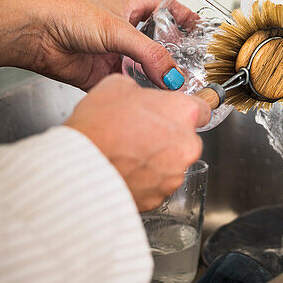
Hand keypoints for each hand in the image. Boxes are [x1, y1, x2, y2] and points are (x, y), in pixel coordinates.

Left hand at [0, 0, 184, 90]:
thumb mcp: (117, 30)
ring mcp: (114, 53)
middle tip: (194, 69)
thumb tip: (172, 75)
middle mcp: (124, 30)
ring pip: (143, 68)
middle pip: (157, 44)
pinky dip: (138, 94)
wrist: (36, 35)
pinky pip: (127, 87)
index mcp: (130, 7)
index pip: (165, 9)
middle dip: (174, 56)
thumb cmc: (69, 15)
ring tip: (177, 90)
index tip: (202, 31)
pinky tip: (150, 101)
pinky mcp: (101, 76)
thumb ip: (148, 54)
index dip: (184, 18)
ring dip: (156, 78)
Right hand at [65, 74, 209, 209]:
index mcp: (183, 112)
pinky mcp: (160, 196)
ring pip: (172, 162)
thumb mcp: (117, 85)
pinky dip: (145, 178)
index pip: (202, 107)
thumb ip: (140, 90)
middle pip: (186, 137)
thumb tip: (139, 96)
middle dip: (167, 134)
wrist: (80, 167)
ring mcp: (175, 174)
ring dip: (156, 157)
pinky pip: (157, 183)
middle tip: (140, 130)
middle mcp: (187, 144)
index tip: (175, 111)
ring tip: (127, 151)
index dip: (184, 108)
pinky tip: (125, 168)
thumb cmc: (98, 126)